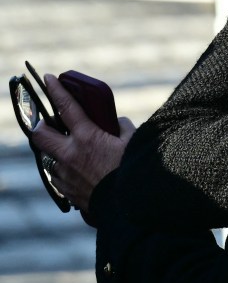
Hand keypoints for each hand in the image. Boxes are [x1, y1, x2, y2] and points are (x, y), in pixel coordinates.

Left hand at [29, 74, 134, 220]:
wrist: (129, 204)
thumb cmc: (134, 169)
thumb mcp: (133, 141)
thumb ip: (121, 128)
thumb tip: (116, 124)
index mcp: (87, 137)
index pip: (66, 107)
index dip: (55, 90)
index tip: (48, 78)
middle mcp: (69, 154)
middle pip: (39, 134)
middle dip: (40, 124)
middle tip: (47, 121)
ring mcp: (64, 174)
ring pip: (49, 156)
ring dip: (57, 151)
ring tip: (74, 152)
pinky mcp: (65, 191)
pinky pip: (58, 176)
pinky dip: (65, 169)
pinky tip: (80, 171)